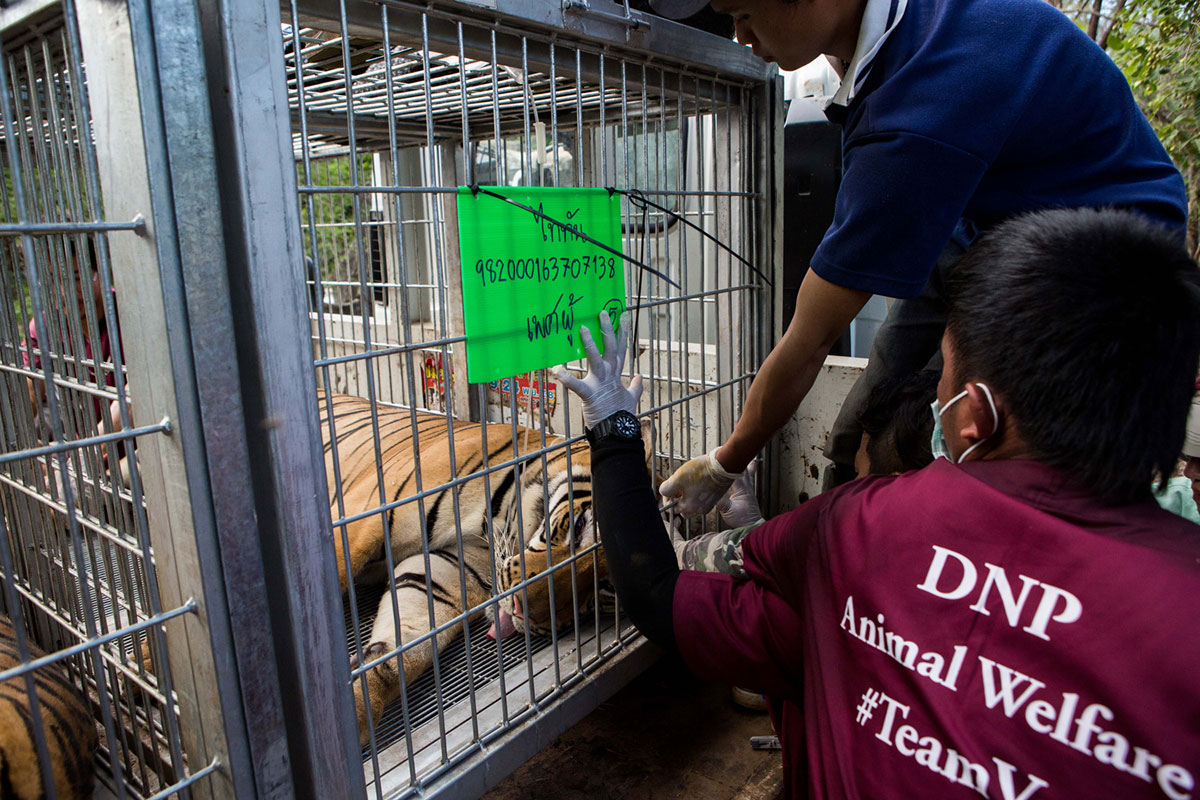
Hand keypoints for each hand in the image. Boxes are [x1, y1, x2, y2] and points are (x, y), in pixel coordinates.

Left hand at [554, 310, 642, 429]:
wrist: (617, 432)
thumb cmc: (620, 415)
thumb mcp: (631, 398)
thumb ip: (635, 387)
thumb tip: (640, 377)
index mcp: (617, 374)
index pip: (621, 349)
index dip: (623, 332)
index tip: (623, 315)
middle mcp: (609, 375)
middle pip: (611, 347)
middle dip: (608, 329)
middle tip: (603, 312)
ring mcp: (600, 383)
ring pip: (595, 359)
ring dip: (590, 344)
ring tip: (582, 329)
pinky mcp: (589, 394)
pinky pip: (576, 385)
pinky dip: (566, 379)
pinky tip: (557, 370)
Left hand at [659, 448, 741, 516]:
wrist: (723, 466)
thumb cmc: (701, 471)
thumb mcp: (678, 477)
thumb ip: (667, 488)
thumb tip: (663, 492)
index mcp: (688, 507)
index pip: (671, 509)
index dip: (667, 498)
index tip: (669, 489)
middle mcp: (699, 510)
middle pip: (683, 510)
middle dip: (678, 500)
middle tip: (678, 488)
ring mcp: (708, 505)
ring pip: (693, 506)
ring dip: (688, 498)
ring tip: (688, 485)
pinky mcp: (715, 499)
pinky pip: (702, 501)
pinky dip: (698, 496)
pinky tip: (698, 484)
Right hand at [715, 461, 762, 527]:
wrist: (753, 527)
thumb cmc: (742, 520)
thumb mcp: (729, 511)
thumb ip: (722, 502)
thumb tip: (713, 494)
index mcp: (741, 489)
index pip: (734, 472)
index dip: (729, 464)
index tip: (724, 456)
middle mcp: (746, 487)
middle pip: (744, 470)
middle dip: (741, 461)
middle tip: (742, 451)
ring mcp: (748, 491)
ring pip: (748, 475)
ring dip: (748, 466)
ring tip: (751, 458)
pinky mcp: (748, 496)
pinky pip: (748, 481)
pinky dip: (747, 475)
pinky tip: (746, 475)